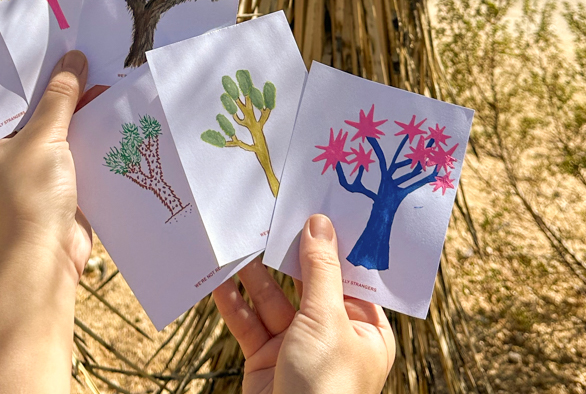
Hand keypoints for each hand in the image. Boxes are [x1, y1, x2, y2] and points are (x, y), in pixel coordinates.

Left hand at [0, 50, 93, 393]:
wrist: (45, 259)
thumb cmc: (27, 197)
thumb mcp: (43, 138)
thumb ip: (60, 98)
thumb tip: (75, 60)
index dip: (14, 66)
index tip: (34, 36)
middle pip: (26, 107)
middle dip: (50, 83)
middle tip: (71, 45)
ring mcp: (26, 168)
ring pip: (51, 126)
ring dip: (73, 105)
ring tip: (95, 68)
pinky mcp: (53, 182)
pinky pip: (69, 147)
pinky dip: (86, 130)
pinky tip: (107, 106)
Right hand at [212, 215, 394, 393]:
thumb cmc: (326, 386)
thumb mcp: (327, 320)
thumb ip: (320, 270)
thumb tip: (320, 224)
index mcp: (365, 329)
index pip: (348, 276)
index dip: (332, 244)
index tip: (316, 209)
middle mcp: (333, 336)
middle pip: (307, 284)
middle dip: (287, 256)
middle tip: (270, 216)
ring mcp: (297, 348)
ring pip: (273, 301)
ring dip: (254, 275)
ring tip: (237, 242)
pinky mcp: (266, 360)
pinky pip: (249, 323)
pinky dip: (234, 302)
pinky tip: (219, 278)